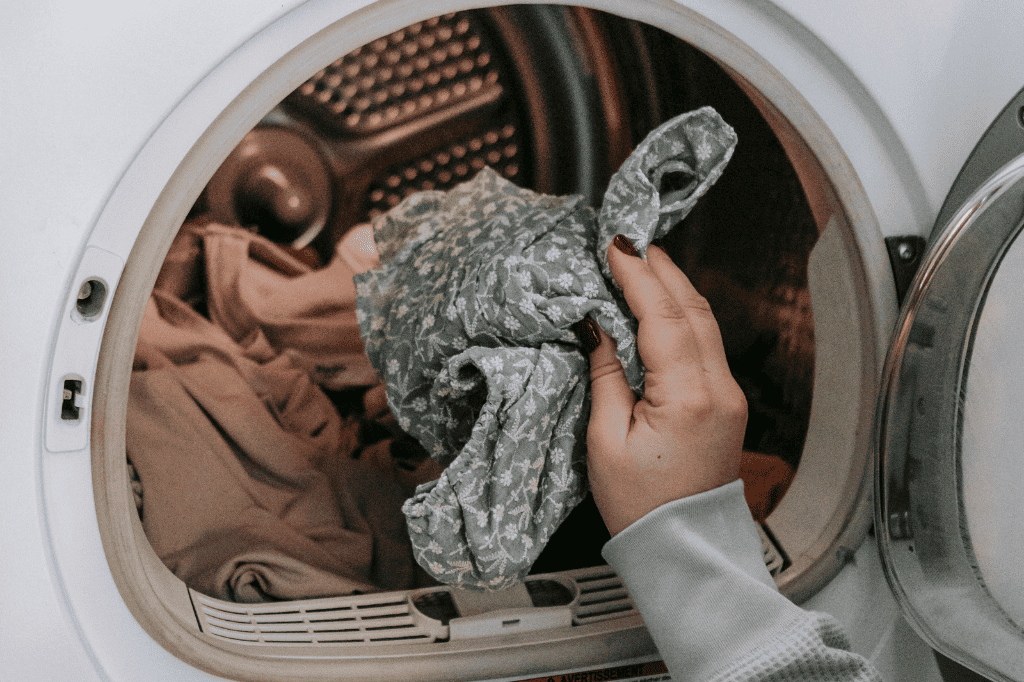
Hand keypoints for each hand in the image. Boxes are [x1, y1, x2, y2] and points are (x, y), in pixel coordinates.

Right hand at [582, 238, 746, 535]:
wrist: (683, 546)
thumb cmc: (642, 506)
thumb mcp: (605, 441)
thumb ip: (604, 375)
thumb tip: (596, 326)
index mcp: (687, 399)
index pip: (663, 317)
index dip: (638, 275)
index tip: (615, 246)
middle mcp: (718, 390)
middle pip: (693, 308)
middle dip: (661, 269)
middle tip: (629, 241)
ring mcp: (729, 394)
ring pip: (705, 321)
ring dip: (674, 287)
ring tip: (643, 263)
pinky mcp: (727, 401)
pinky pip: (706, 343)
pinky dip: (682, 314)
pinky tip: (660, 305)